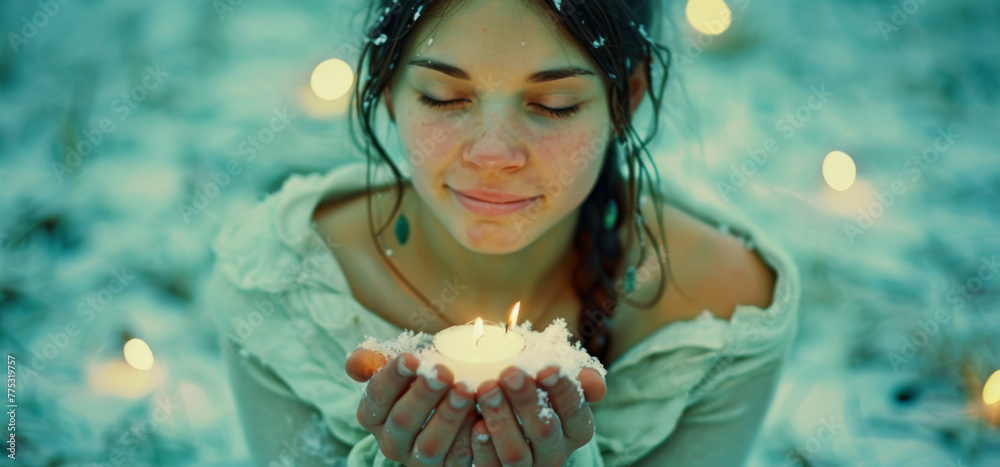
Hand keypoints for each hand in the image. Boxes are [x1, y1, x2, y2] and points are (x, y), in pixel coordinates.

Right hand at [346, 348, 477, 465]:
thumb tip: (356, 362)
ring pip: (429, 445)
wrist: (449, 401)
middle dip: (423, 395)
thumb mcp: (398, 367)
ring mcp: (418, 460)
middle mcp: (390, 442)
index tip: (412, 357)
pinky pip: (456, 460)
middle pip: (402, 421)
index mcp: (373, 415)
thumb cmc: (421, 380)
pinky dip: (469, 440)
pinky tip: (481, 419)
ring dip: (448, 417)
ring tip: (465, 391)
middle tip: (443, 373)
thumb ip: (373, 360)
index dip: (393, 377)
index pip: (376, 396)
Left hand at [470, 365, 606, 466]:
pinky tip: (475, 423)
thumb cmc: (535, 384)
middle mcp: (556, 453)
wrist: (508, 404)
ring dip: (501, 420)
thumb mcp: (557, 375)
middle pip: (545, 431)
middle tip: (510, 373)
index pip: (574, 411)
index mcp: (577, 429)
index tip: (546, 368)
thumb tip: (594, 383)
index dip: (562, 390)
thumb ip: (580, 376)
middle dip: (527, 401)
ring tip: (487, 388)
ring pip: (516, 453)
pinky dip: (483, 446)